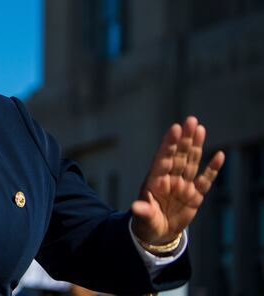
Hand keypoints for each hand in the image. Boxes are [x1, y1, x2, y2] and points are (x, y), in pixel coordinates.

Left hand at [131, 116, 224, 245]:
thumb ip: (143, 211)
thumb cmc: (147, 224)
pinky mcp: (195, 195)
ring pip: (191, 162)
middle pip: (179, 156)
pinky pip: (205, 180)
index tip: (175, 128)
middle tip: (191, 120)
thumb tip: (136, 207)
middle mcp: (170, 179)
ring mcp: (183, 186)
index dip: (169, 144)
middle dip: (185, 139)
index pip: (163, 158)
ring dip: (196, 146)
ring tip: (200, 128)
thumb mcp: (144, 219)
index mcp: (155, 181)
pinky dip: (212, 168)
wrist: (158, 235)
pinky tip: (219, 155)